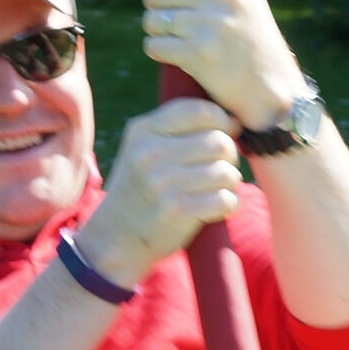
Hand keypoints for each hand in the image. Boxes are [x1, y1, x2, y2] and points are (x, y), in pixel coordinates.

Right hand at [76, 100, 242, 285]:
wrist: (114, 239)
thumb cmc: (140, 191)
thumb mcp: (142, 150)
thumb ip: (177, 131)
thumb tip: (234, 122)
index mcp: (142, 131)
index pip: (198, 111)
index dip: (223, 120)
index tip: (228, 132)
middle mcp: (150, 153)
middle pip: (219, 142)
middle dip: (230, 156)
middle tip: (222, 168)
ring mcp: (163, 182)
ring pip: (226, 172)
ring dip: (230, 183)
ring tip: (216, 189)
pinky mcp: (176, 209)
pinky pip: (226, 199)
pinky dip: (229, 205)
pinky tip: (216, 208)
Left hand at [134, 0, 306, 132]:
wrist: (270, 85)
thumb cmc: (244, 35)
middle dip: (157, 6)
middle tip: (177, 21)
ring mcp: (213, 21)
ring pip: (151, 18)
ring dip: (158, 31)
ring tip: (181, 38)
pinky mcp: (201, 52)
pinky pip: (154, 45)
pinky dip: (160, 52)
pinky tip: (180, 55)